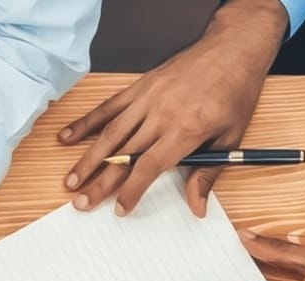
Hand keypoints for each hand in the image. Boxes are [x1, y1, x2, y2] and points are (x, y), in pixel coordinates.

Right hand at [59, 0, 286, 214]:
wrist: (233, 48)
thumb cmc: (236, 91)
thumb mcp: (231, 137)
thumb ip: (209, 173)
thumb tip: (196, 205)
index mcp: (186, 129)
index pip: (149, 166)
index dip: (131, 190)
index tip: (119, 208)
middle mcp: (162, 114)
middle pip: (123, 155)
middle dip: (99, 182)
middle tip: (81, 202)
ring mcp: (148, 98)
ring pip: (111, 133)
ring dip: (87, 158)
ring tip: (71, 179)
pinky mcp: (141, 86)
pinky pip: (109, 106)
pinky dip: (87, 122)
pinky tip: (68, 136)